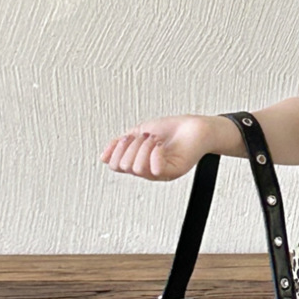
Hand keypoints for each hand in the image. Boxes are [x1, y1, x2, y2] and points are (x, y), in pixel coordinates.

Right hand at [98, 114, 214, 181]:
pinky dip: (154, 154)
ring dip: (143, 148)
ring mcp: (161, 173)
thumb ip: (120, 144)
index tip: (128, 136)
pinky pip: (156, 169)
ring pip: (137, 169)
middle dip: (130, 146)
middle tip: (144, 136)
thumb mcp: (138, 132)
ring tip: (154, 140)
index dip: (116, 149)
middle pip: (124, 166)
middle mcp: (148, 170)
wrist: (195, 126)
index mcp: (138, 162)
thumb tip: (103, 157)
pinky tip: (160, 146)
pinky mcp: (174, 171)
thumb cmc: (171, 129)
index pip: (115, 166)